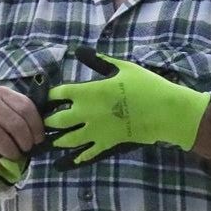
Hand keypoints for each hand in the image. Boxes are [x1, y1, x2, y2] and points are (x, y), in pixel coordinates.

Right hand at [0, 88, 44, 183]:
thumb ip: (16, 114)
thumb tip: (38, 138)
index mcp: (1, 93)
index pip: (27, 108)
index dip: (37, 127)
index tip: (38, 139)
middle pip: (18, 127)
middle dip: (26, 144)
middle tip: (25, 150)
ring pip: (5, 144)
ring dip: (12, 155)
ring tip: (12, 156)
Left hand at [44, 48, 210, 167]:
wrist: (164, 110)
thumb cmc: (145, 85)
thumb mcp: (122, 67)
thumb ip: (98, 61)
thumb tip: (79, 51)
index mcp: (87, 92)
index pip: (58, 94)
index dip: (50, 95)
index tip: (49, 97)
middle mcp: (85, 113)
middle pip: (56, 120)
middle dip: (48, 120)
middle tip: (47, 120)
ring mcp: (95, 131)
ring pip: (67, 140)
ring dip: (58, 140)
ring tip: (53, 140)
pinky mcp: (106, 144)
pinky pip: (87, 154)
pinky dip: (77, 157)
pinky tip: (70, 160)